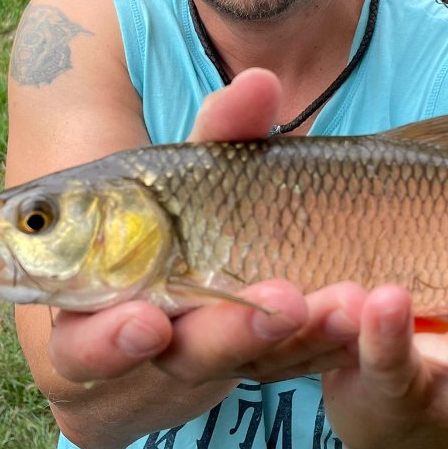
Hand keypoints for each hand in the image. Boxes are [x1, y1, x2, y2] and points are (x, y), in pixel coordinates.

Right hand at [46, 68, 370, 390]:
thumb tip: (261, 81)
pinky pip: (299, 364)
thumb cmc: (202, 198)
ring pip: (248, 367)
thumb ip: (224, 128)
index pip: (81, 344)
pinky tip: (365, 313)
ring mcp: (217, 354)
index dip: (108, 344)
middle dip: (226, 335)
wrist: (242, 243)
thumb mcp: (210, 160)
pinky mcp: (271, 361)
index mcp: (105, 300)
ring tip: (345, 301)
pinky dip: (332, 340)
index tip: (149, 324)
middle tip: (282, 304)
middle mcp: (155, 341)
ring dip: (298, 336)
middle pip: (173, 360)